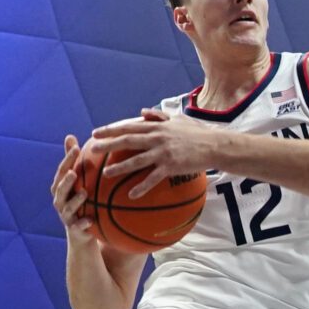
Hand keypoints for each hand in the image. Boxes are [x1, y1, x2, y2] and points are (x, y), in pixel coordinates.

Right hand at [51, 136, 99, 243]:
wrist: (81, 234)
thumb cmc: (79, 202)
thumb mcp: (77, 181)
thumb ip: (72, 162)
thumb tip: (69, 136)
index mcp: (60, 188)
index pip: (62, 171)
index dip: (67, 160)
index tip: (76, 147)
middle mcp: (60, 201)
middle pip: (60, 189)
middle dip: (66, 181)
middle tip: (74, 172)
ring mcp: (66, 216)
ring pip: (68, 208)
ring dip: (75, 201)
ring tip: (84, 193)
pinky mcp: (74, 230)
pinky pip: (78, 227)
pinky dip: (83, 224)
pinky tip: (90, 221)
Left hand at [88, 109, 214, 195]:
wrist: (215, 145)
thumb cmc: (197, 133)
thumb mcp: (178, 119)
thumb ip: (159, 116)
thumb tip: (142, 112)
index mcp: (157, 126)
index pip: (129, 126)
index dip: (111, 129)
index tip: (97, 132)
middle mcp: (157, 137)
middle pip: (128, 140)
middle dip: (109, 144)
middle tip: (94, 149)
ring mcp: (163, 152)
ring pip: (137, 160)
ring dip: (120, 167)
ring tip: (105, 173)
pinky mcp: (171, 166)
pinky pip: (153, 178)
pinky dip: (142, 187)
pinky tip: (131, 195)